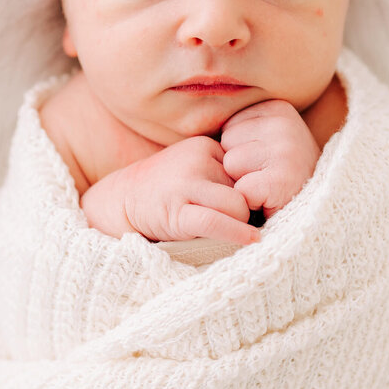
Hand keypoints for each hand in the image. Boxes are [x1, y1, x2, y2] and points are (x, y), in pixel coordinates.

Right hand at [81, 136, 259, 244]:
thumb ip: (224, 174)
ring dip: (241, 222)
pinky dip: (237, 233)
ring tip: (231, 230)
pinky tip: (251, 241)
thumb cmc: (168, 189)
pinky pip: (215, 221)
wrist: (123, 200)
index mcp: (206, 146)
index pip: (247, 169)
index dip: (252, 191)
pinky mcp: (176, 210)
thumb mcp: (196, 168)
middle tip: (241, 221)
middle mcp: (197, 159)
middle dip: (247, 208)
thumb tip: (266, 194)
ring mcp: (185, 184)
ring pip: (237, 205)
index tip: (256, 204)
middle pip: (246, 188)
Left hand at [220, 99, 319, 218]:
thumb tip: (196, 109)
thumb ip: (241, 127)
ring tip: (270, 186)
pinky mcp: (281, 181)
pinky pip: (240, 190)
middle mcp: (286, 124)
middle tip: (267, 176)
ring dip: (243, 183)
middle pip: (226, 143)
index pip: (228, 127)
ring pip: (230, 165)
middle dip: (239, 166)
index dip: (240, 151)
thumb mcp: (264, 139)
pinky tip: (270, 200)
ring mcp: (286, 151)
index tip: (266, 161)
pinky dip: (250, 201)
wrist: (316, 211)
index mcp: (279, 108)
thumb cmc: (281, 175)